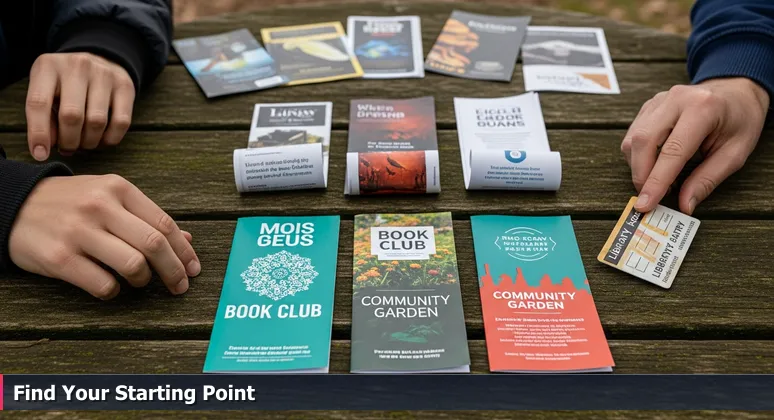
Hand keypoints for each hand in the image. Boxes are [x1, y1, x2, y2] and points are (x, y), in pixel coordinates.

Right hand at [8, 175, 200, 299]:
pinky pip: (103, 284)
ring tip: (139, 281)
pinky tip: (111, 286)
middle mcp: (100, 206)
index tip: (194, 269)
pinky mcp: (60, 258)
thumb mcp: (109, 197)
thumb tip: (186, 241)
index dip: (184, 251)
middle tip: (180, 287)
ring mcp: (79, 232)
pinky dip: (114, 291)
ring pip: (133, 265)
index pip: (164, 224)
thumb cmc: (71, 202)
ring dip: (143, 280)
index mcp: (118, 188)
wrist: (13, 204)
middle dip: (174, 271)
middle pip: (154, 245)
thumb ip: (146, 217)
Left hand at [25, 53, 135, 160]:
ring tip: (84, 143)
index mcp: (48, 67)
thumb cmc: (66, 83)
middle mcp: (76, 66)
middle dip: (69, 141)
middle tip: (68, 148)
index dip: (38, 133)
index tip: (40, 154)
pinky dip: (110, 139)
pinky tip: (102, 139)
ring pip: (97, 122)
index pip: (38, 103)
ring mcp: (104, 74)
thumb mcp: (46, 91)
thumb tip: (48, 146)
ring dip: (89, 142)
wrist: (100, 59)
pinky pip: (121, 122)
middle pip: (71, 116)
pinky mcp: (125, 86)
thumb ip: (44, 117)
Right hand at [621, 77, 769, 213]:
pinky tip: (655, 164)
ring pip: (633, 139)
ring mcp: (659, 100)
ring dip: (638, 167)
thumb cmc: (739, 122)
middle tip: (649, 197)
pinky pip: (633, 135)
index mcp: (703, 108)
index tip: (645, 204)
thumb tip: (684, 205)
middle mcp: (676, 99)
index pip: (672, 151)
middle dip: (641, 175)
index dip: (656, 181)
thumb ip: (707, 180)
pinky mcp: (649, 106)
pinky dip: (638, 156)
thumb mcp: (735, 154)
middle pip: (643, 141)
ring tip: (659, 180)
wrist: (736, 92)